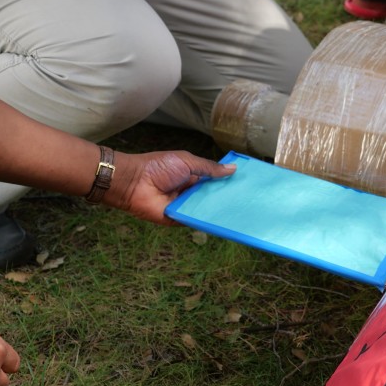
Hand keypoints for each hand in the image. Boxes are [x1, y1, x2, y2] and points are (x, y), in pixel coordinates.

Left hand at [104, 151, 235, 223]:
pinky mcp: (179, 220)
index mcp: (192, 176)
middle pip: (212, 197)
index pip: (214, 181)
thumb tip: (233, 169)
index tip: (247, 185)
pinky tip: (225, 223)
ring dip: (220, 211)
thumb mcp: (188, 162)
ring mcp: (185, 207)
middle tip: (251, 202)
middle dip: (227, 199)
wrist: (135, 182)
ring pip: (206, 210)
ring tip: (243, 213)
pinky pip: (196, 221)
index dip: (228, 182)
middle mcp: (190, 192)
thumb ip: (209, 168)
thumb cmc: (159, 167)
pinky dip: (207, 221)